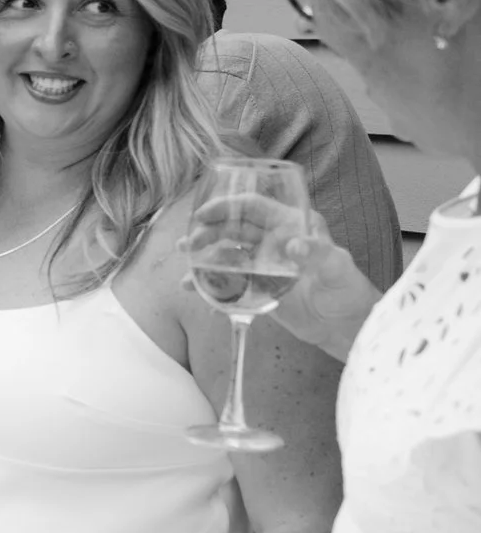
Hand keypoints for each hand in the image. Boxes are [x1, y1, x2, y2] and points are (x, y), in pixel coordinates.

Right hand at [185, 193, 378, 360]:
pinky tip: (200, 297)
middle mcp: (274, 240)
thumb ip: (318, 254)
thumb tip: (293, 246)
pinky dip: (213, 289)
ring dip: (203, 260)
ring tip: (185, 274)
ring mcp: (263, 264)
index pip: (253, 207)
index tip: (202, 215)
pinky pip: (229, 283)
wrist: (345, 325)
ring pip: (226, 255)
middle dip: (206, 234)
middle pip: (232, 229)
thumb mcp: (337, 269)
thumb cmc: (347, 291)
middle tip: (188, 245)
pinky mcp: (257, 286)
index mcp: (292, 225)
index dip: (226, 207)